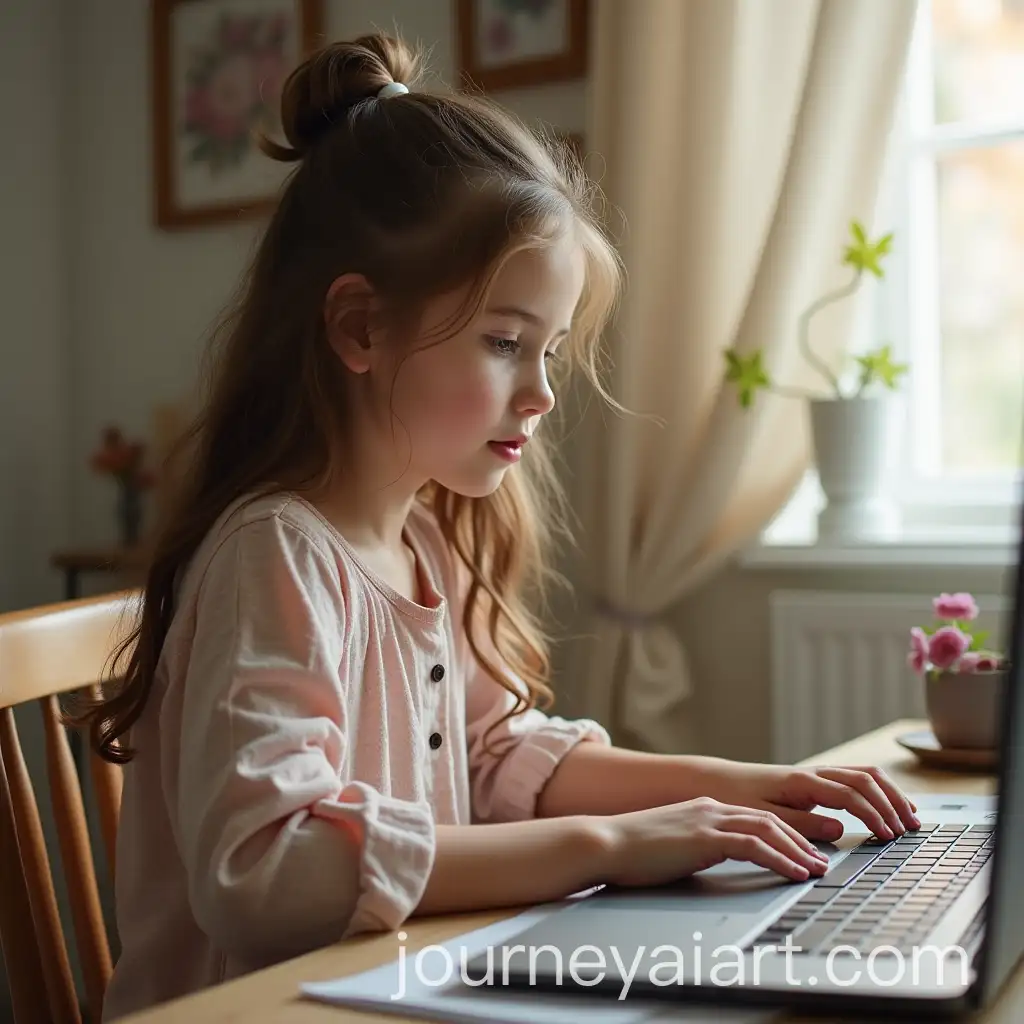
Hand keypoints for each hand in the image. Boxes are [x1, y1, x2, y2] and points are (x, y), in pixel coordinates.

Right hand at [593, 796, 831, 887]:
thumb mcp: (672, 847)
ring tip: (816, 869)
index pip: (753, 817)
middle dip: (799, 840)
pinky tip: (795, 873)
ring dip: (797, 850)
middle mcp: (710, 809)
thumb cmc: (631, 852)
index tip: (803, 853)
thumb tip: (705, 863)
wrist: (606, 843)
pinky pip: (753, 847)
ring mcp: (708, 820)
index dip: (783, 835)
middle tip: (820, 861)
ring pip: (767, 829)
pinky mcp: (705, 838)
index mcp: (703, 809)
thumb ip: (693, 848)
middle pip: (768, 819)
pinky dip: (779, 859)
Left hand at [701, 762, 919, 841]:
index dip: (873, 814)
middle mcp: (813, 774)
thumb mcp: (765, 816)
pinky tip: (888, 807)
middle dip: (891, 801)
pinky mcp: (815, 782)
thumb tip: (840, 830)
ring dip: (890, 794)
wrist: (716, 782)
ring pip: (864, 774)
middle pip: (865, 778)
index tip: (888, 835)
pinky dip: (877, 791)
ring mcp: (816, 775)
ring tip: (911, 817)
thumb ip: (803, 825)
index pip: (849, 794)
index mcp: (801, 781)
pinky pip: (854, 779)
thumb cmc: (736, 798)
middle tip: (910, 828)